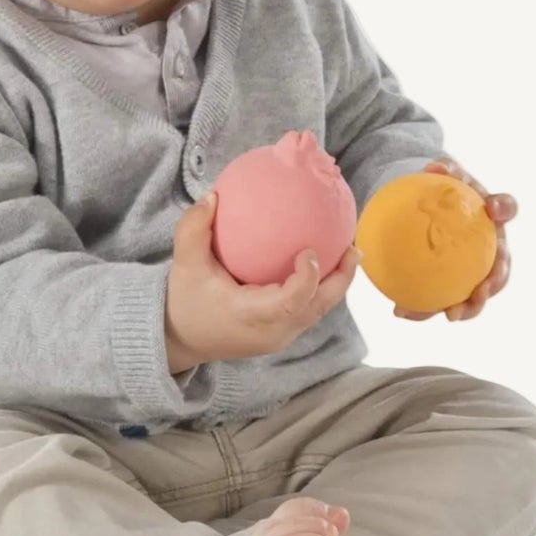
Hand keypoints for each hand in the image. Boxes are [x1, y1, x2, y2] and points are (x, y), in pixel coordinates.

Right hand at [165, 191, 361, 367]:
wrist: (181, 340)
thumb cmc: (184, 301)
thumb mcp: (185, 264)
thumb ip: (194, 229)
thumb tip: (213, 195)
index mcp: (251, 315)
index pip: (290, 302)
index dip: (307, 278)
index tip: (309, 250)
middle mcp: (271, 331)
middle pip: (317, 308)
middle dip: (341, 279)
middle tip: (353, 247)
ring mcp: (279, 336)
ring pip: (318, 310)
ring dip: (337, 283)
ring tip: (350, 252)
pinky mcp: (281, 334)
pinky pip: (309, 310)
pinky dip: (321, 288)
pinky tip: (326, 262)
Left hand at [392, 157, 516, 322]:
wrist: (428, 207)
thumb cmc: (442, 190)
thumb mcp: (442, 175)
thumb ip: (442, 170)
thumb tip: (434, 167)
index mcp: (492, 214)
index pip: (507, 207)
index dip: (504, 209)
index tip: (493, 211)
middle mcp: (492, 244)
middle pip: (502, 266)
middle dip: (495, 282)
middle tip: (482, 291)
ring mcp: (478, 267)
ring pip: (480, 292)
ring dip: (470, 307)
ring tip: (452, 315)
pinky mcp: (456, 283)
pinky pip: (445, 298)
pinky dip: (425, 307)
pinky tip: (402, 311)